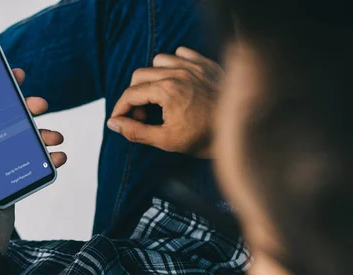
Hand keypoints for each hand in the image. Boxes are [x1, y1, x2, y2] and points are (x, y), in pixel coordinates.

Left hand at [0, 69, 66, 253]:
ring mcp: (0, 165)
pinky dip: (48, 158)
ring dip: (44, 134)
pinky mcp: (15, 179)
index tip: (15, 76)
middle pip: (9, 120)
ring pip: (26, 140)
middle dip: (27, 110)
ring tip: (57, 137)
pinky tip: (59, 156)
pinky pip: (35, 162)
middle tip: (42, 104)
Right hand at [107, 47, 222, 158]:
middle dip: (134, 96)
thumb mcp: (166, 140)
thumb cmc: (205, 138)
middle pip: (140, 75)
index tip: (119, 120)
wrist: (242, 131)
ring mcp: (193, 66)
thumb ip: (135, 132)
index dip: (120, 109)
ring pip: (158, 61)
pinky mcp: (206, 64)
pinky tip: (177, 82)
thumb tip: (113, 123)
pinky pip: (182, 53)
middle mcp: (178, 73)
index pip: (130, 94)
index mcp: (166, 91)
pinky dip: (174, 65)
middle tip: (142, 116)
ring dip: (152, 78)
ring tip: (158, 99)